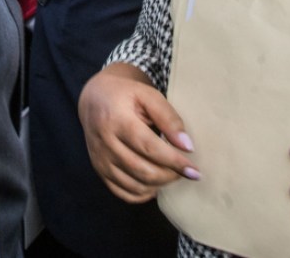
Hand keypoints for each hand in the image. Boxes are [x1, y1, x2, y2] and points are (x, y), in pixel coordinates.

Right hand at [78, 64, 198, 203]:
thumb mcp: (148, 96)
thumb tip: (187, 146)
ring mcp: (100, 159)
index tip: (194, 170)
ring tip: (172, 175)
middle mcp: (105, 143)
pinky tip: (155, 184)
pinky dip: (143, 194)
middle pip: (142, 170)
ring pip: (134, 185)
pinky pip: (123, 193)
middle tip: (186, 171)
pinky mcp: (99, 170)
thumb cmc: (126, 95)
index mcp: (117, 120)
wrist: (95, 100)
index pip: (149, 147)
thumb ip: (169, 119)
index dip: (173, 161)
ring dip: (159, 185)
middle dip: (169, 175)